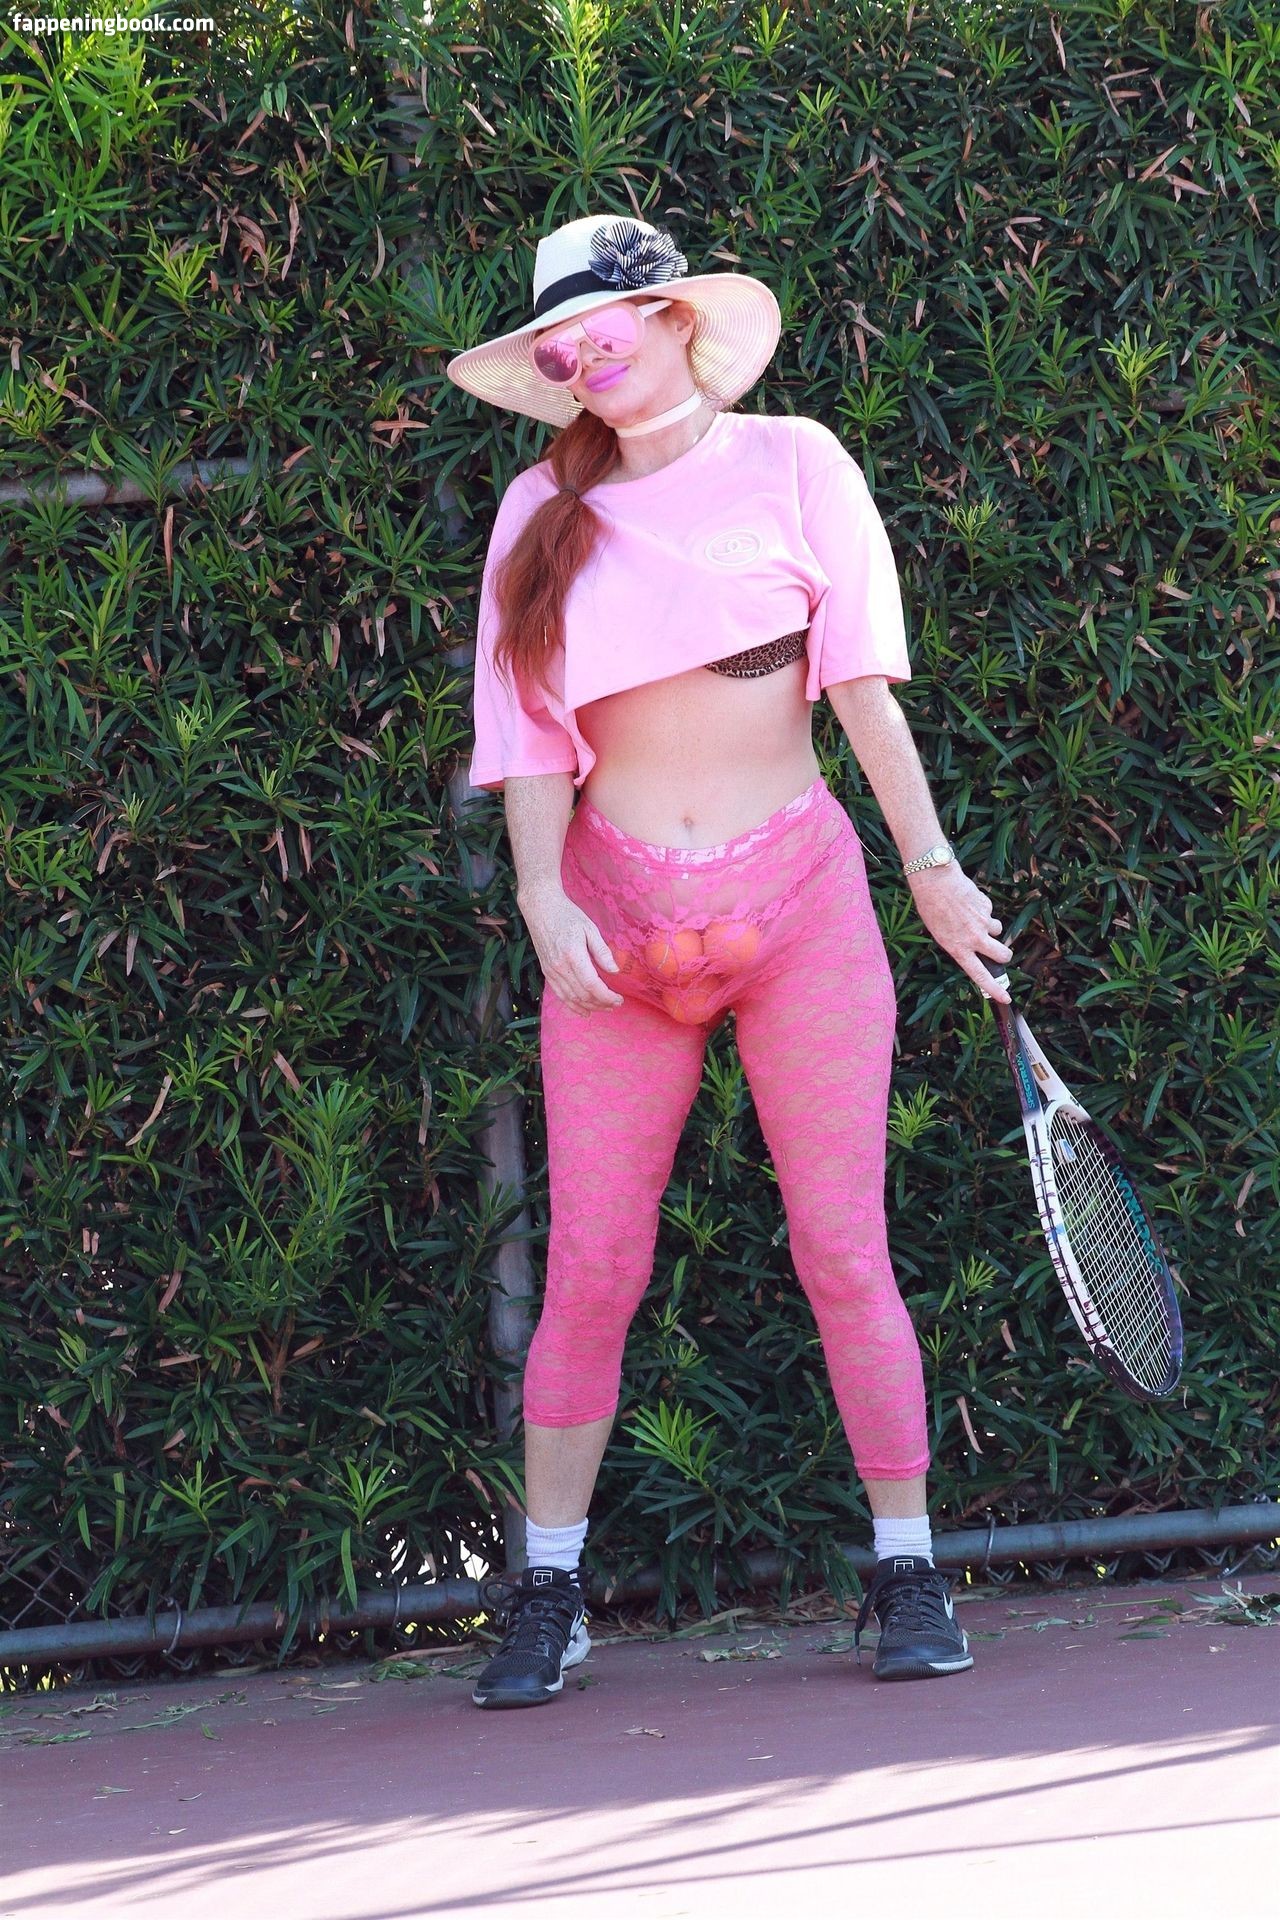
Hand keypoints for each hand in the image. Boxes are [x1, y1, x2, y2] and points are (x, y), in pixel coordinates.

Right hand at [517, 882, 624, 1012]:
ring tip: (604, 1008)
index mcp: (573, 955)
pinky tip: (584, 1010)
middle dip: (601, 1003)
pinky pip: (560, 994)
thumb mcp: (590, 929)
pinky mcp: (546, 972)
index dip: (606, 996)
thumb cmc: (567, 915)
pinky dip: (572, 1005)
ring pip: (571, 998)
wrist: (540, 908)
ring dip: (589, 1007)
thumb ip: (602, 952)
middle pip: (582, 995)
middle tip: (615, 1004)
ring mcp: (551, 971)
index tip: (619, 999)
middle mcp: (560, 967)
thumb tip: (615, 971)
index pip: (592, 985)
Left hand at [907, 863, 1012, 1001]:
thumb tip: (975, 948)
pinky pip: (990, 913)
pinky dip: (982, 910)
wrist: (934, 881)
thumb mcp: (940, 933)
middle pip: (1003, 955)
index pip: (979, 974)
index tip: (1006, 998)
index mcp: (958, 949)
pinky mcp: (987, 907)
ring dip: (991, 928)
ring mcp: (983, 923)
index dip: (994, 988)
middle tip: (999, 951)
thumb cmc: (931, 907)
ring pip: (998, 931)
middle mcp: (974, 939)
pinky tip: (968, 902)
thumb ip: (959, 943)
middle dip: (1004, 955)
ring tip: (972, 916)